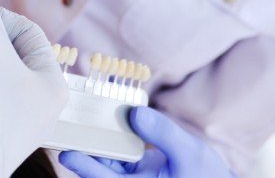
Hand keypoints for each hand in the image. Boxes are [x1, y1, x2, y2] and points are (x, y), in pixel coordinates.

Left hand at [59, 106, 234, 177]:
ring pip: (108, 153)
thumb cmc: (207, 176)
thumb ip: (163, 134)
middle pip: (100, 164)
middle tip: (69, 121)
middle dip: (86, 143)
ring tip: (84, 106)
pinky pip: (119, 146)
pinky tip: (109, 103)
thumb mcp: (190, 154)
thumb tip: (135, 112)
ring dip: (99, 132)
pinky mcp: (136, 165)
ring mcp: (132, 175)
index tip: (67, 154)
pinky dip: (114, 129)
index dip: (85, 168)